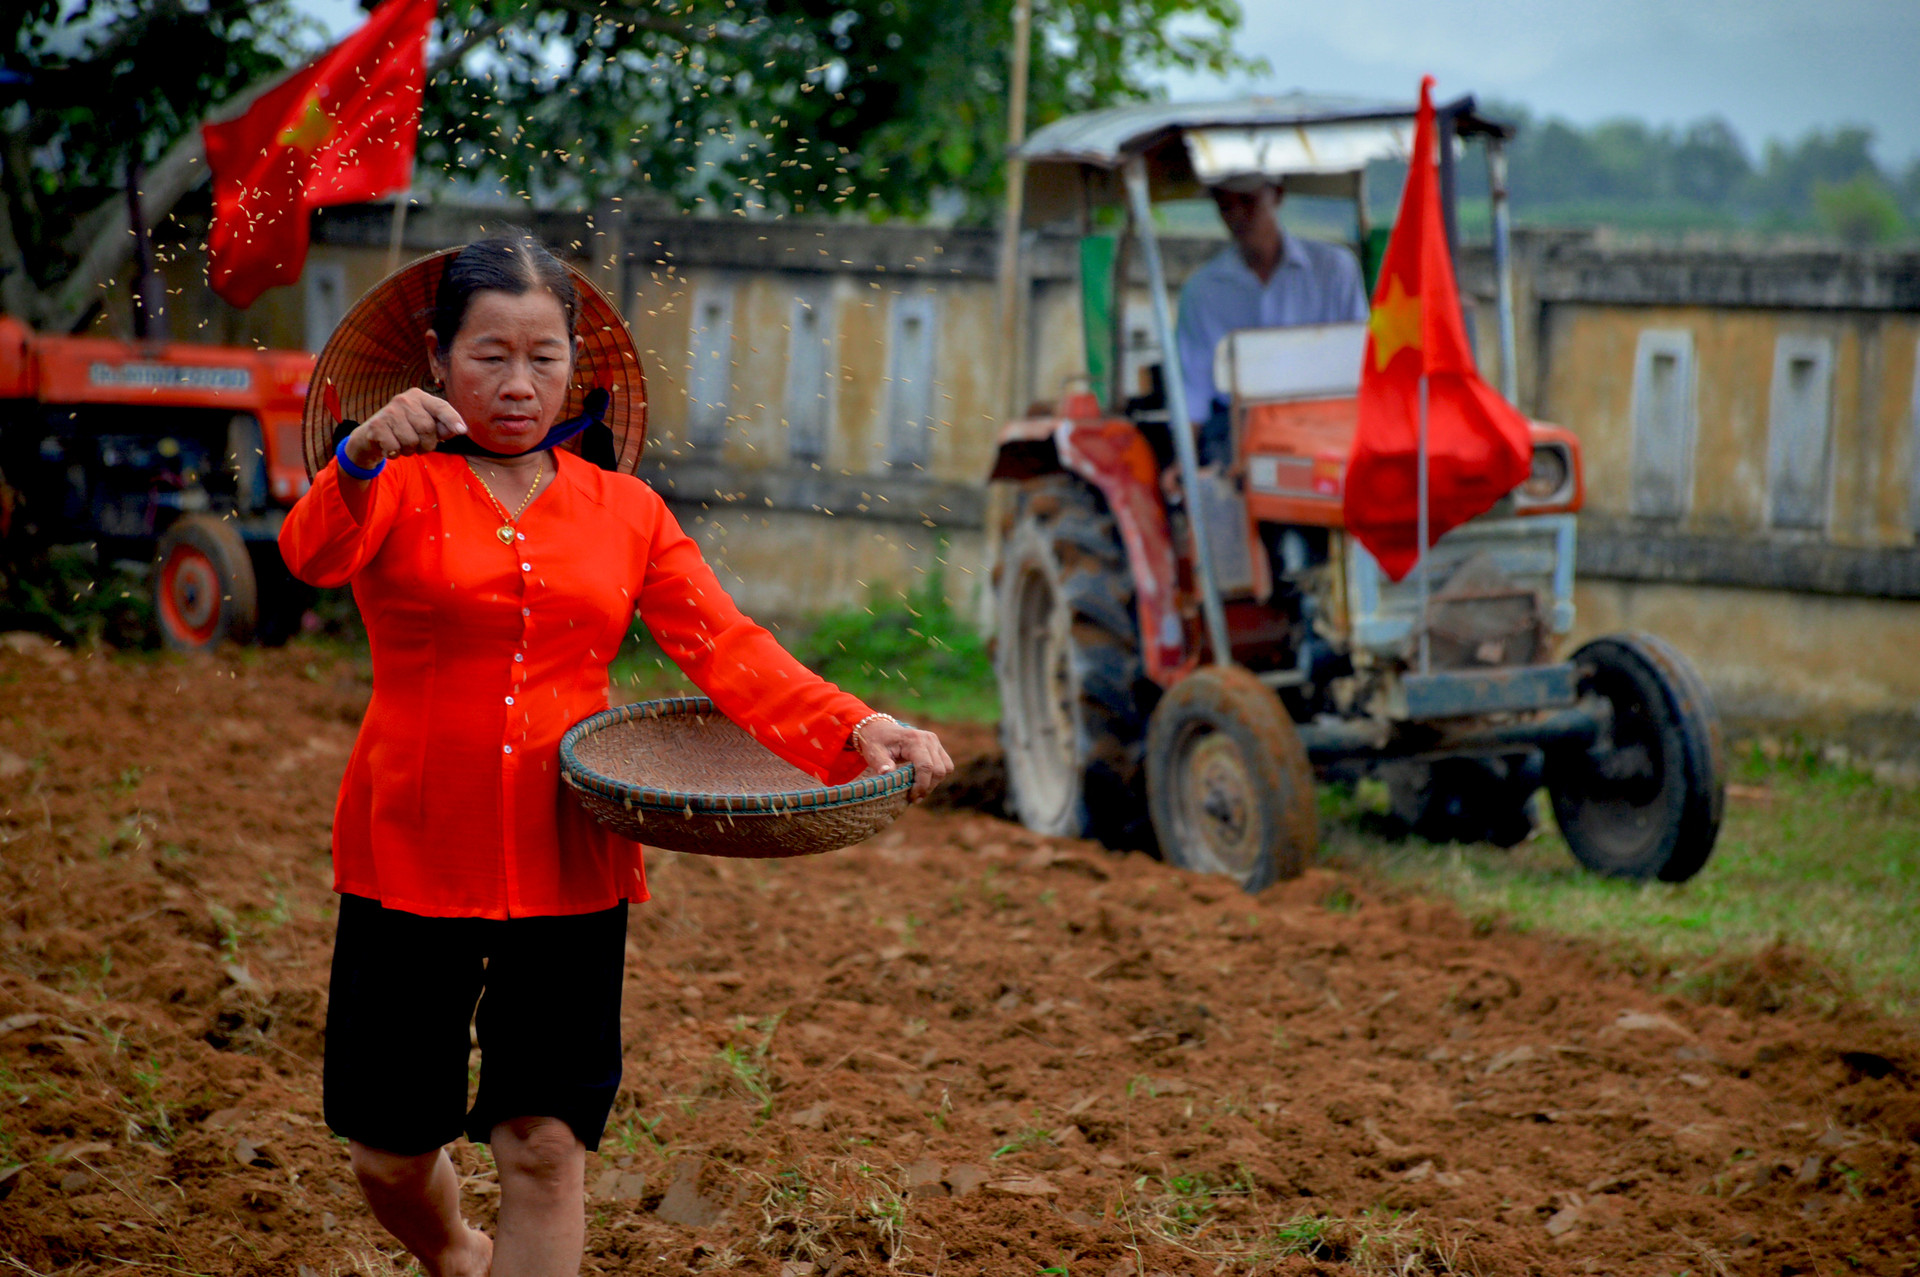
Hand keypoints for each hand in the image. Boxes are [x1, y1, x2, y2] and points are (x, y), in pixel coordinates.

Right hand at [344, 388, 467, 471]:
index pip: (441, 407)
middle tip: (417, 445)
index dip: (452, 419)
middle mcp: (404, 400)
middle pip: (428, 429)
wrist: (371, 437)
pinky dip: (395, 454)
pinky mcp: (377, 426)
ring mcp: (389, 412)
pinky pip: (396, 448)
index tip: (462, 430)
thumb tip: (458, 429)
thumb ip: (442, 428)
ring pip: (412, 441)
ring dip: (410, 451)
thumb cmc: (405, 431)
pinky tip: (390, 447)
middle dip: (426, 445)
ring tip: (402, 444)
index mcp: (420, 397)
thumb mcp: (425, 427)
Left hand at [855, 718, 952, 802]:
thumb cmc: (876, 742)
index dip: (921, 785)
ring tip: (918, 792)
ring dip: (934, 784)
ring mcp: (935, 742)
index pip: (926, 766)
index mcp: (914, 740)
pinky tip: (923, 783)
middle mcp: (929, 739)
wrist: (880, 729)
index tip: (911, 797)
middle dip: (928, 787)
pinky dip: (936, 777)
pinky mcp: (937, 747)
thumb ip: (881, 763)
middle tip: (914, 798)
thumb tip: (887, 773)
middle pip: (938, 770)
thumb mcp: (874, 752)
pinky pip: (945, 765)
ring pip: (945, 769)